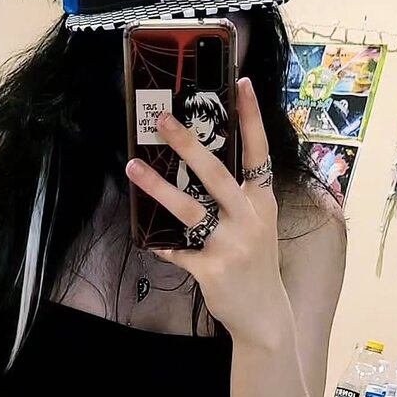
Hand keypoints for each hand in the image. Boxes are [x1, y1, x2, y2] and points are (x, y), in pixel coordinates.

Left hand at [126, 78, 292, 346]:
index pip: (258, 150)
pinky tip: (145, 236)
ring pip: (188, 209)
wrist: (264, 314)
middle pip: (216, 174)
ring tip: (133, 166)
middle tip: (163, 120)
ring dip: (157, 187)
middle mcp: (249, 218)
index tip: (242, 83)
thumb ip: (239, 197)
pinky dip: (160, 243)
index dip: (251, 117)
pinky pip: (176, 250)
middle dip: (188, 145)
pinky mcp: (211, 269)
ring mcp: (230, 244)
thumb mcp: (258, 224)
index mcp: (262, 201)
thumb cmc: (256, 262)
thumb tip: (200, 163)